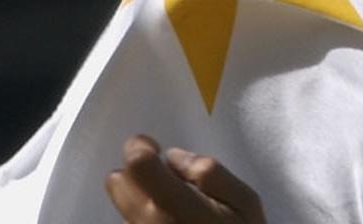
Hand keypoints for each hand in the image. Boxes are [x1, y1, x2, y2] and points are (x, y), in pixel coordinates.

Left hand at [105, 134, 265, 222]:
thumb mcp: (245, 203)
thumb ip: (211, 172)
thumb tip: (173, 157)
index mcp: (175, 206)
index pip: (136, 163)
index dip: (142, 146)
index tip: (154, 147)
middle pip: (116, 183)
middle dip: (137, 174)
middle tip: (164, 181)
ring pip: (121, 207)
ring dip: (139, 200)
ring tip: (170, 210)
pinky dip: (143, 221)